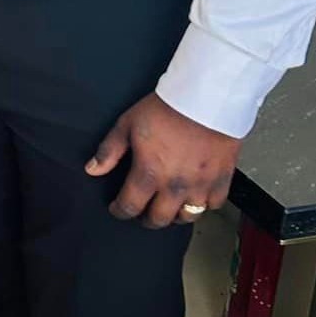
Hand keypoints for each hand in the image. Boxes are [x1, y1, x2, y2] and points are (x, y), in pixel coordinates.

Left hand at [85, 92, 241, 229]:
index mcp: (149, 174)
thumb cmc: (167, 108)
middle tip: (143, 212)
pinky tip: (197, 196)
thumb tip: (92, 169)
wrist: (206, 97)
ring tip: (169, 206)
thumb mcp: (128, 124)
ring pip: (187, 217)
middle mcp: (175, 186)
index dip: (120, 211)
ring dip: (175, 215)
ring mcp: (201, 185)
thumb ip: (109, 150)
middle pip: (158, 219)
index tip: (118, 209)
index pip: (129, 206)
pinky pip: (214, 204)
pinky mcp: (222, 179)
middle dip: (146, 218)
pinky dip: (205, 204)